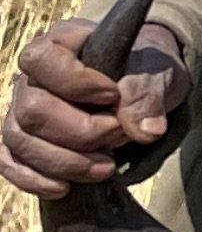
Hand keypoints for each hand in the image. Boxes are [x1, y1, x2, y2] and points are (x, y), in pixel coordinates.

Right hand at [4, 11, 187, 197]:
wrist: (143, 89)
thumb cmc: (144, 72)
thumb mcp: (157, 72)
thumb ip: (147, 93)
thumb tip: (144, 131)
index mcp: (61, 43)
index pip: (42, 60)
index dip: (75, 83)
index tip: (113, 95)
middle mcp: (33, 77)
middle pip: (31, 110)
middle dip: (80, 132)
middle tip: (119, 135)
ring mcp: (22, 108)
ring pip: (18, 139)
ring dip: (64, 161)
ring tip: (108, 167)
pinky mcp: (23, 139)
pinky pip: (7, 161)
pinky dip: (33, 179)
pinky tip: (64, 188)